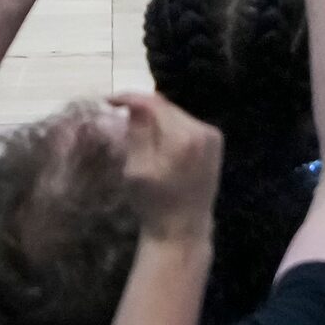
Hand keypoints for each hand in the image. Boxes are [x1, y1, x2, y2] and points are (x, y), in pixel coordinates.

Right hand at [113, 91, 223, 238]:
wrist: (182, 227)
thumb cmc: (154, 202)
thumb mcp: (137, 169)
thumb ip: (137, 133)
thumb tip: (134, 103)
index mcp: (184, 138)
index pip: (155, 104)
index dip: (130, 97)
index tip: (108, 100)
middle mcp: (204, 131)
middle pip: (167, 108)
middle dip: (143, 110)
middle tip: (119, 116)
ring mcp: (213, 136)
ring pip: (177, 115)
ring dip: (157, 119)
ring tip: (137, 131)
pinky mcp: (215, 142)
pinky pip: (187, 125)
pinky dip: (171, 128)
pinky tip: (159, 141)